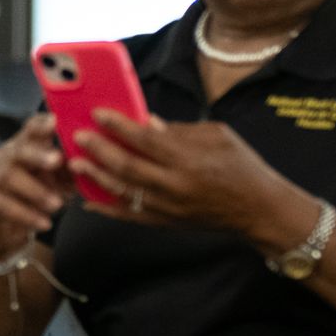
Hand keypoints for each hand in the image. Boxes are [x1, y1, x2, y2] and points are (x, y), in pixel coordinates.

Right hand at [0, 114, 77, 260]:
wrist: (4, 224)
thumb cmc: (34, 194)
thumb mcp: (54, 179)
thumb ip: (69, 169)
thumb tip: (93, 160)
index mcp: (23, 147)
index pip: (30, 130)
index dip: (41, 125)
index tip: (55, 121)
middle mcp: (6, 159)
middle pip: (18, 151)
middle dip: (37, 154)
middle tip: (56, 160)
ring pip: (9, 177)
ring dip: (35, 190)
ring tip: (57, 204)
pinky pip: (4, 206)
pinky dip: (27, 215)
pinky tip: (45, 223)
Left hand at [74, 110, 297, 235]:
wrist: (260, 209)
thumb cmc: (242, 166)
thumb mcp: (217, 136)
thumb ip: (178, 130)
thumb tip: (144, 121)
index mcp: (191, 159)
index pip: (146, 140)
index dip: (119, 126)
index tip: (97, 113)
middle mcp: (177, 184)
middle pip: (128, 166)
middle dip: (99, 150)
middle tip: (77, 136)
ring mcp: (170, 207)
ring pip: (124, 192)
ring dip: (97, 177)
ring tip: (75, 163)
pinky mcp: (167, 222)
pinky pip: (131, 216)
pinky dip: (107, 209)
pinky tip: (87, 199)